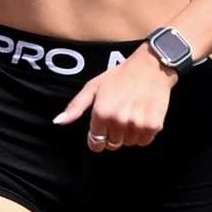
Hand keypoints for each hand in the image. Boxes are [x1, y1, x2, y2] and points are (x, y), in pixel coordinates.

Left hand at [52, 48, 178, 151]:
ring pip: (129, 143)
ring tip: (132, 114)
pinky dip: (143, 133)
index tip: (103, 131)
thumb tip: (58, 121)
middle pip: (113, 144)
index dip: (98, 139)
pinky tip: (142, 116)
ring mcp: (136, 123)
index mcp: (101, 112)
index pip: (96, 143)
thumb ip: (75, 106)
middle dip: (114, 134)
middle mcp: (118, 120)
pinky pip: (144, 141)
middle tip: (120, 116)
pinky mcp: (153, 125)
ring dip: (129, 133)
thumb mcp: (93, 86)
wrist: (151, 66)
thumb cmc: (120, 76)